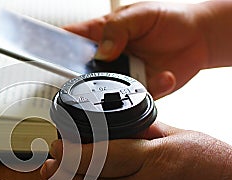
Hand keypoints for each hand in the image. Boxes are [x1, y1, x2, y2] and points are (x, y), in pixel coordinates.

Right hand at [65, 2, 208, 98]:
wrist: (200, 36)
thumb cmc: (170, 18)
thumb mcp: (140, 14)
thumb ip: (118, 30)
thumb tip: (102, 52)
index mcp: (102, 34)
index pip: (71, 41)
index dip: (56, 49)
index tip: (48, 56)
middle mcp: (109, 57)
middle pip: (83, 72)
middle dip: (86, 77)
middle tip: (99, 72)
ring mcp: (123, 74)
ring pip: (109, 90)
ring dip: (122, 86)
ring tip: (140, 70)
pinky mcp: (140, 89)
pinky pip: (138, 96)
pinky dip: (152, 89)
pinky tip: (164, 75)